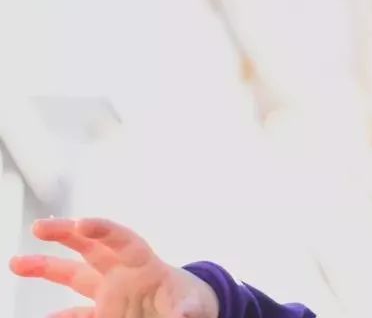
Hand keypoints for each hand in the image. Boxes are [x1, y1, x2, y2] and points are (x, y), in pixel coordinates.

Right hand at [9, 217, 219, 317]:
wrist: (186, 314)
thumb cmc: (191, 303)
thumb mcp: (193, 305)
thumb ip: (186, 310)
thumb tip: (183, 317)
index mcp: (145, 264)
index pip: (122, 240)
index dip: (103, 230)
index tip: (82, 223)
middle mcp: (121, 274)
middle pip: (90, 247)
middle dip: (66, 234)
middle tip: (38, 227)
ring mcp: (109, 293)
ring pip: (73, 276)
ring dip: (46, 269)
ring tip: (16, 262)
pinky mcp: (103, 314)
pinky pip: (75, 314)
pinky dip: (58, 317)